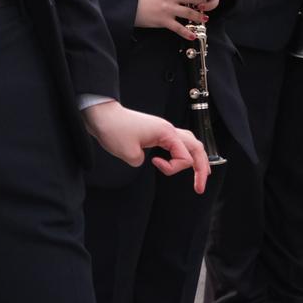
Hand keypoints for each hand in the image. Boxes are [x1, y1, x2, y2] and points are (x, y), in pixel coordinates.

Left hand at [82, 100, 209, 193]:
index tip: (153, 162)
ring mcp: (163, 130)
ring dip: (196, 159)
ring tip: (200, 175)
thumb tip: (145, 159)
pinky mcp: (155, 132)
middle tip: (200, 187)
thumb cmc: (114, 129)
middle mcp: (168, 129)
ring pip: (190, 143)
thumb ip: (142, 162)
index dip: (172, 167)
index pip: (184, 157)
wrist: (101, 115)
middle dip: (202, 168)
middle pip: (196, 148)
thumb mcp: (129, 153)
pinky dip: (183, 153)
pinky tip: (181, 160)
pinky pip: (177, 142)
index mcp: (166, 133)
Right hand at [134, 0, 206, 39]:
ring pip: (189, 13)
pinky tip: (192, 36)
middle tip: (208, 5)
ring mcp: (168, 9)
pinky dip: (187, 33)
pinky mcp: (164, 20)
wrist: (130, 5)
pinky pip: (179, 28)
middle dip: (203, 2)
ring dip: (199, 16)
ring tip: (205, 19)